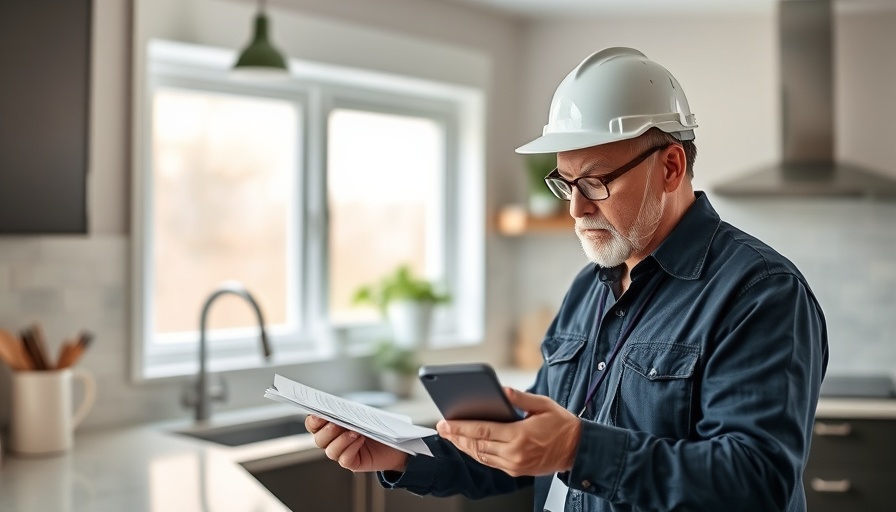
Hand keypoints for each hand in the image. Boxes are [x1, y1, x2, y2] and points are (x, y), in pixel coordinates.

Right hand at [305, 415, 408, 471]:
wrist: (392, 443)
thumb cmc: (373, 425)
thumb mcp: (360, 414)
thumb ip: (347, 412)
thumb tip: (338, 408)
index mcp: (329, 426)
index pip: (313, 425)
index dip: (313, 421)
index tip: (318, 415)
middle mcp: (332, 442)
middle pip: (319, 439)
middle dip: (327, 431)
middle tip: (337, 423)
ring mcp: (341, 453)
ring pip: (331, 451)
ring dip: (341, 440)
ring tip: (354, 432)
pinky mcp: (351, 463)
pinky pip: (344, 459)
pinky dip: (351, 448)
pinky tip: (360, 440)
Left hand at [436, 387, 580, 476]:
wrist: (578, 449)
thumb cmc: (562, 424)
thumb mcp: (543, 404)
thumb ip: (520, 398)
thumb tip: (502, 389)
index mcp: (520, 436)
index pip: (482, 431)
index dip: (460, 428)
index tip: (445, 423)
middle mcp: (515, 453)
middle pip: (477, 445)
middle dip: (457, 437)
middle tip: (442, 429)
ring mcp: (515, 465)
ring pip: (482, 456)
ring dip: (465, 447)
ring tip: (452, 437)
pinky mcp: (517, 471)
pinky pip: (491, 463)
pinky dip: (478, 454)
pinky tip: (470, 446)